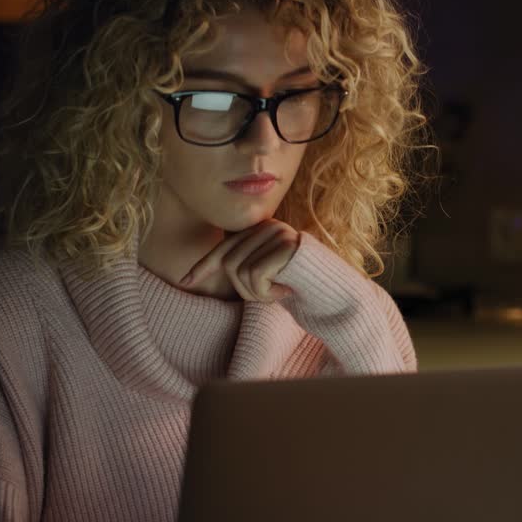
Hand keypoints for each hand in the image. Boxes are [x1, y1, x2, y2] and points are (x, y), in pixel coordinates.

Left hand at [180, 219, 300, 301]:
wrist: (335, 294)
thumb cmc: (300, 287)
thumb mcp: (266, 276)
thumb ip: (242, 267)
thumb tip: (192, 277)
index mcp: (261, 231)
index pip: (225, 248)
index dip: (203, 267)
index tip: (185, 282)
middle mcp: (268, 226)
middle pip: (229, 264)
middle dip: (245, 291)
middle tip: (270, 295)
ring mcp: (278, 233)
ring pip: (240, 272)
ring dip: (258, 294)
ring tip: (281, 291)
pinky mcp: (286, 246)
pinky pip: (256, 277)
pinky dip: (268, 293)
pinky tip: (287, 290)